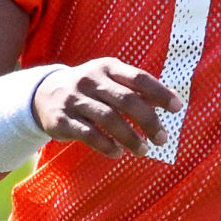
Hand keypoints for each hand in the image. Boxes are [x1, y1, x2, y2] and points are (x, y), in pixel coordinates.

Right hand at [32, 59, 182, 158]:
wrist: (43, 94)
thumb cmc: (89, 88)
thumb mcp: (110, 80)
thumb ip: (138, 89)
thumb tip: (172, 99)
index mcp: (107, 67)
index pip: (139, 78)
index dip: (160, 93)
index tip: (177, 108)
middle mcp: (90, 80)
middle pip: (126, 100)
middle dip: (148, 121)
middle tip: (162, 139)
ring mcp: (75, 100)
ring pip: (108, 118)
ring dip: (130, 137)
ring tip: (144, 150)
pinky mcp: (62, 120)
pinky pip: (88, 134)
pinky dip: (106, 145)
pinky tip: (118, 153)